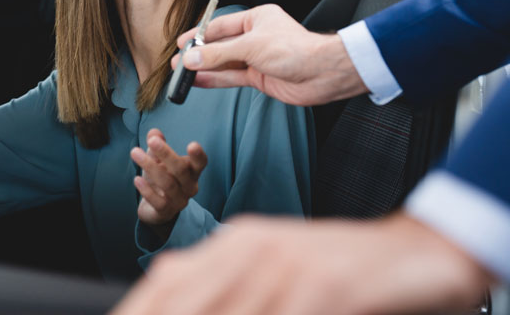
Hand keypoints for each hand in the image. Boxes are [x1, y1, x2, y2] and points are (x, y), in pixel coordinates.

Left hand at [109, 212, 492, 314]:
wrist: (412, 251)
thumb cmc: (335, 268)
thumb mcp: (274, 271)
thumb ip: (229, 290)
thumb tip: (176, 299)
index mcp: (236, 241)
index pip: (165, 284)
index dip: (137, 310)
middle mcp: (253, 248)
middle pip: (182, 300)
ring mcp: (288, 266)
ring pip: (228, 314)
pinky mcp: (326, 285)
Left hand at [131, 129, 207, 233]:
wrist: (155, 208)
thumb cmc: (161, 177)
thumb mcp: (158, 159)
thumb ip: (157, 144)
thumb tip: (153, 132)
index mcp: (192, 171)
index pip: (201, 163)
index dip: (198, 155)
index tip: (192, 144)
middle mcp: (190, 187)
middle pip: (181, 170)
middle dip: (166, 154)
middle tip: (152, 141)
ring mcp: (180, 201)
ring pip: (168, 184)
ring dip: (150, 167)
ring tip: (135, 152)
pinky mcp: (166, 212)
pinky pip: (158, 201)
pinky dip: (147, 190)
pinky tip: (136, 180)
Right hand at [171, 4, 367, 105]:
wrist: (321, 74)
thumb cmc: (295, 50)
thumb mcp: (251, 47)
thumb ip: (219, 54)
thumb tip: (192, 58)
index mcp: (256, 18)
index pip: (220, 25)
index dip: (199, 34)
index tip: (181, 42)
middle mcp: (255, 37)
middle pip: (220, 45)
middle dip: (199, 54)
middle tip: (178, 61)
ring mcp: (257, 58)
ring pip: (224, 63)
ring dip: (204, 68)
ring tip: (182, 73)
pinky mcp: (259, 76)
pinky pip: (232, 77)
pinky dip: (215, 79)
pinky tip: (199, 81)